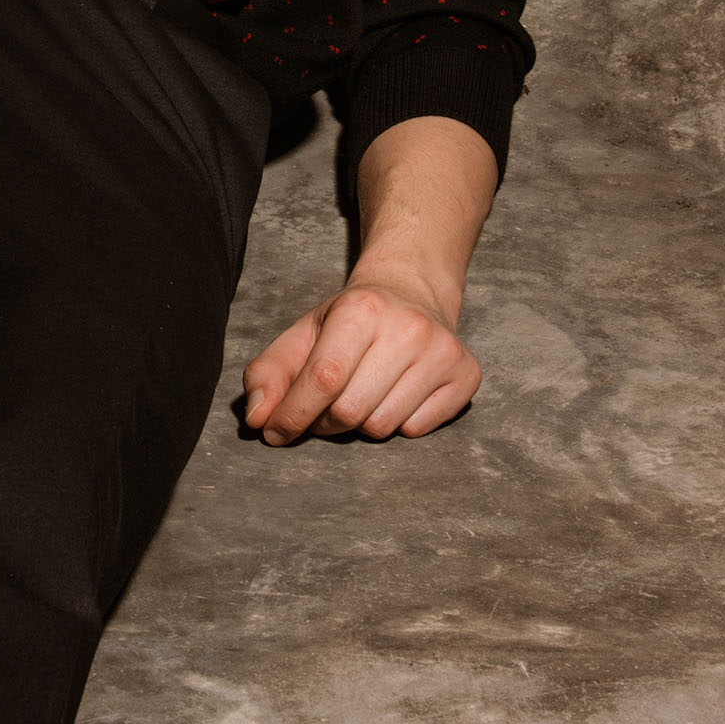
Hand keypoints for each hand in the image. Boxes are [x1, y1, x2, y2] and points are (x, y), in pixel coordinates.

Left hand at [242, 268, 480, 442]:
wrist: (412, 291)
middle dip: (325, 422)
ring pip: (383, 426)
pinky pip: (417, 430)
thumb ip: (270, 373)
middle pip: (350, 410)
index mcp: (361, 309)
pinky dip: (398, 424)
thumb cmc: (351, 319)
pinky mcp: (467, 375)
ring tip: (361, 395)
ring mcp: (442, 351)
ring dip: (361, 424)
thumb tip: (257, 418)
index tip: (275, 432)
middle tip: (324, 409)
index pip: (323, 379)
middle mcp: (408, 327)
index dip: (293, 414)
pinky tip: (396, 394)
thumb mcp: (305, 332)